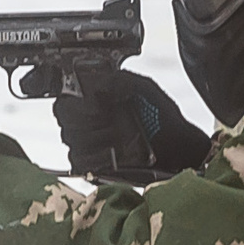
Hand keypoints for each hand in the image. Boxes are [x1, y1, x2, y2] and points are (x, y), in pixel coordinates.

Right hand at [53, 70, 211, 178]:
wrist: (179, 150)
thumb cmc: (166, 119)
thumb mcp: (144, 88)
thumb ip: (119, 79)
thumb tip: (96, 80)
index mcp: (99, 99)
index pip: (66, 99)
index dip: (74, 102)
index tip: (94, 106)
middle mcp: (92, 121)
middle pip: (65, 120)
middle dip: (84, 121)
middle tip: (105, 121)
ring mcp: (92, 144)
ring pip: (71, 141)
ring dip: (92, 139)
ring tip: (116, 138)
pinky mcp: (96, 165)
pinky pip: (79, 162)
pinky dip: (94, 157)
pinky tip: (113, 154)